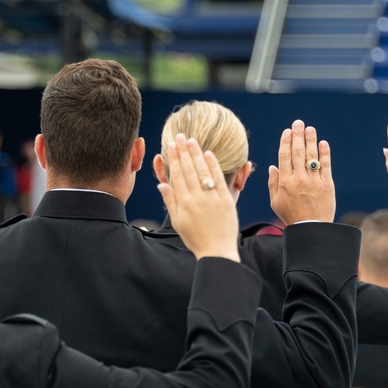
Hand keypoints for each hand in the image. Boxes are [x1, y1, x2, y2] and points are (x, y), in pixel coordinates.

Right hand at [157, 134, 239, 261]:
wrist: (216, 250)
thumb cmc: (195, 238)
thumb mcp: (178, 222)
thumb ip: (171, 201)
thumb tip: (162, 184)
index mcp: (184, 203)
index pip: (177, 175)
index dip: (174, 159)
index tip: (172, 146)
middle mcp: (197, 198)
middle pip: (188, 169)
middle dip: (184, 151)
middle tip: (180, 136)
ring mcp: (212, 198)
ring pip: (202, 171)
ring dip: (196, 154)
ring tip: (192, 140)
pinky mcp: (225, 200)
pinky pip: (218, 179)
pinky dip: (213, 166)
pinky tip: (208, 154)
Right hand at [267, 119, 334, 223]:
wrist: (311, 229)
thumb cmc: (291, 216)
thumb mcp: (275, 202)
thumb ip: (273, 183)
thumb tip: (272, 166)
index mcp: (285, 182)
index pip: (284, 156)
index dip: (286, 141)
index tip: (287, 131)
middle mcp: (299, 179)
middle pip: (297, 152)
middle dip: (297, 135)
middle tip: (298, 123)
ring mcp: (314, 181)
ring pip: (311, 156)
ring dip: (311, 140)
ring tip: (310, 129)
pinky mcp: (327, 184)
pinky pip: (325, 165)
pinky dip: (324, 153)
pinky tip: (323, 143)